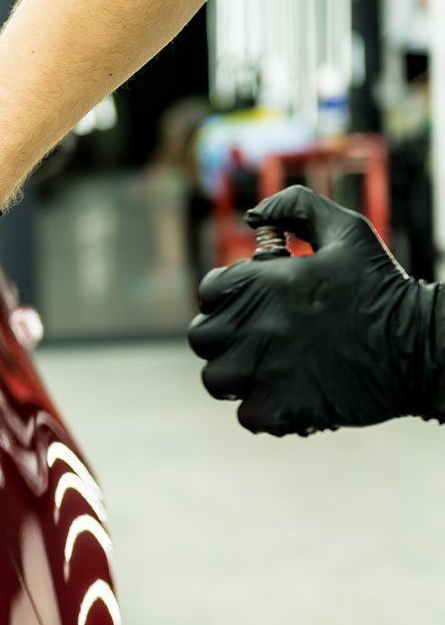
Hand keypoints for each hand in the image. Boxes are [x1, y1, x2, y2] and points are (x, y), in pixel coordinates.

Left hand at [187, 185, 440, 435]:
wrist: (423, 349)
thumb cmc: (383, 288)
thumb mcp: (347, 230)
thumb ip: (297, 208)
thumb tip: (254, 214)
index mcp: (262, 283)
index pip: (210, 291)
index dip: (229, 298)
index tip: (254, 305)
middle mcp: (255, 326)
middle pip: (203, 337)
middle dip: (224, 337)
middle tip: (256, 340)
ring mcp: (265, 371)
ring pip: (216, 380)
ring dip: (237, 377)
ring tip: (268, 370)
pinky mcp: (281, 410)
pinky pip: (247, 416)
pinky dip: (264, 411)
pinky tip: (290, 395)